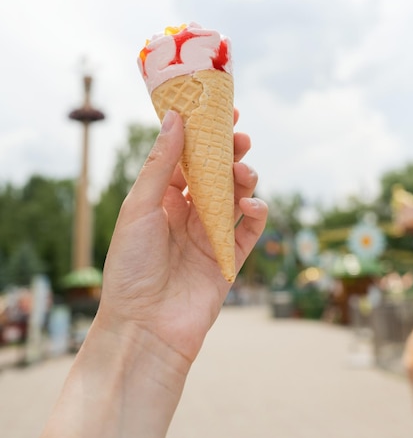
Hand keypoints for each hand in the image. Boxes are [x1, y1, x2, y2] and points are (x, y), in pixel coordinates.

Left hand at [96, 109, 267, 363]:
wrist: (144, 326)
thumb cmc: (131, 266)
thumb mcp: (140, 207)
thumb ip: (161, 164)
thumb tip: (175, 118)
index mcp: (162, 198)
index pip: (187, 157)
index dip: (204, 133)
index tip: (222, 111)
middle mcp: (188, 212)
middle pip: (216, 173)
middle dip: (229, 152)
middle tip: (239, 137)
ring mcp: (210, 234)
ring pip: (236, 195)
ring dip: (244, 178)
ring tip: (243, 172)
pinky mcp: (230, 258)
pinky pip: (250, 229)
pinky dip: (256, 213)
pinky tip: (250, 205)